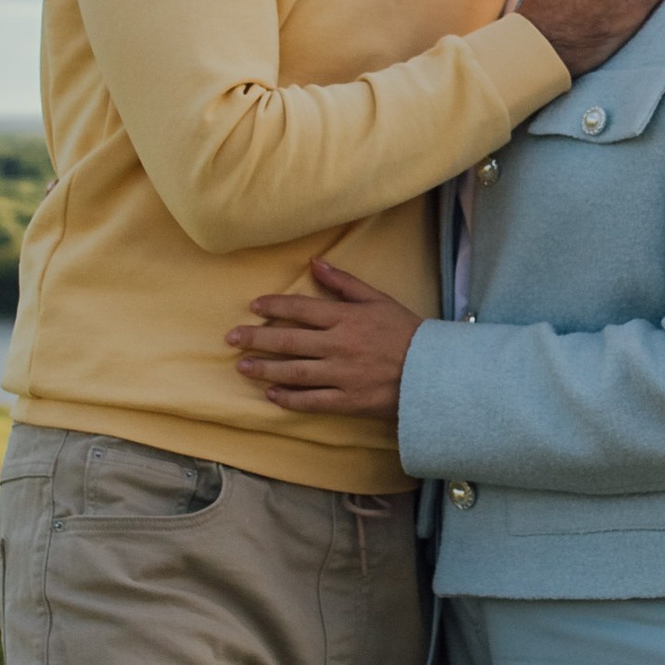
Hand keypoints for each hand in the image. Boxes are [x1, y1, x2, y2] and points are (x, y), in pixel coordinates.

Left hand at [224, 258, 423, 413]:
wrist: (433, 372)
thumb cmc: (406, 331)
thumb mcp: (378, 300)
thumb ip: (344, 283)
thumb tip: (315, 264)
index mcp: (346, 318)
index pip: (301, 309)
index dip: (274, 307)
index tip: (254, 307)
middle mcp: (339, 345)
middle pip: (289, 341)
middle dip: (256, 338)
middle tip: (231, 339)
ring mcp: (342, 375)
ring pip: (294, 372)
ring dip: (265, 369)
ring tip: (242, 367)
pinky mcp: (348, 401)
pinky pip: (312, 401)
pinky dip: (290, 399)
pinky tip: (272, 395)